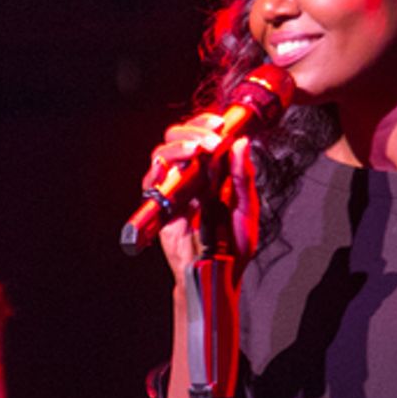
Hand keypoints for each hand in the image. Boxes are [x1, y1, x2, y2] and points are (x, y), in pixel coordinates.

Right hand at [143, 118, 260, 282]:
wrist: (219, 274)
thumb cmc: (233, 243)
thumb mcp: (246, 209)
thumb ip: (243, 177)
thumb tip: (242, 143)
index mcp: (211, 170)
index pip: (202, 135)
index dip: (206, 124)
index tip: (220, 123)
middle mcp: (189, 175)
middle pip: (178, 137)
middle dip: (193, 132)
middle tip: (211, 141)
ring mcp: (173, 189)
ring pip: (161, 154)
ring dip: (178, 147)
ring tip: (196, 151)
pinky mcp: (160, 207)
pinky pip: (150, 185)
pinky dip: (155, 173)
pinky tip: (166, 168)